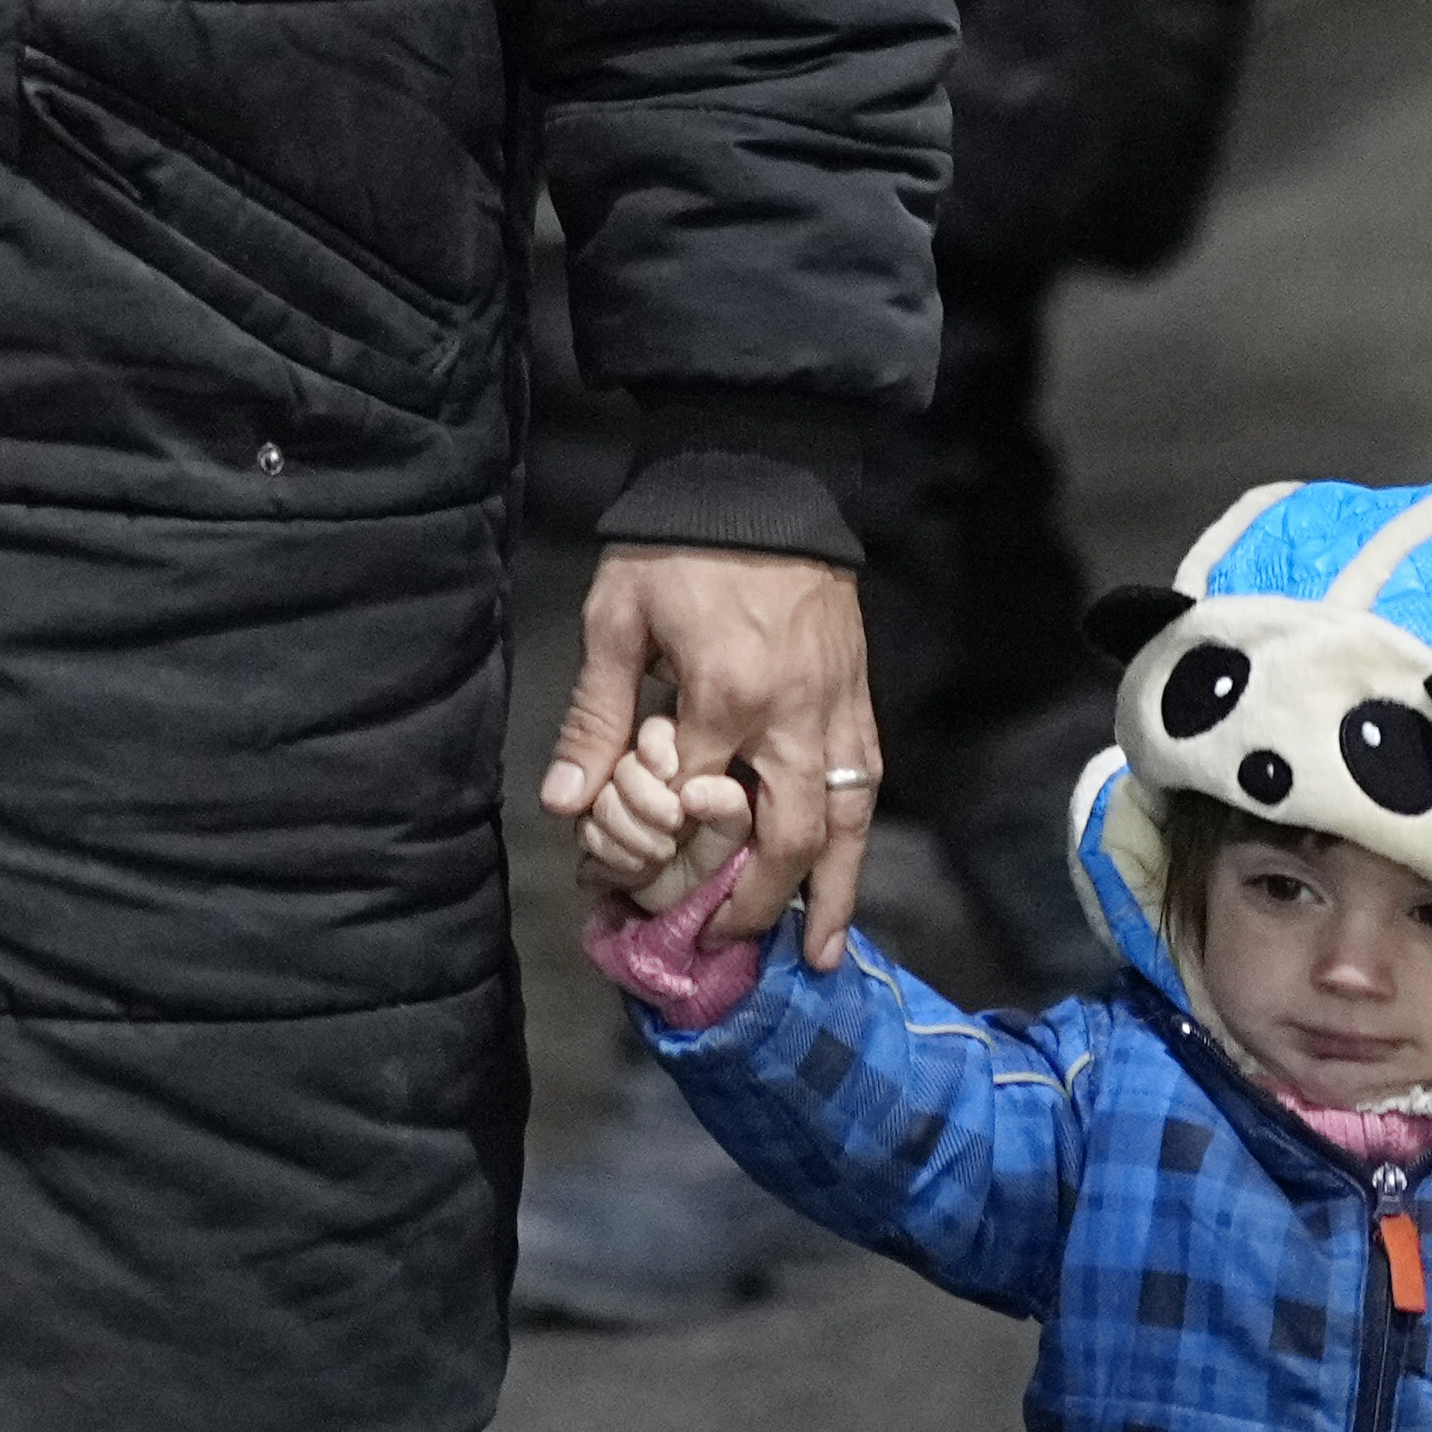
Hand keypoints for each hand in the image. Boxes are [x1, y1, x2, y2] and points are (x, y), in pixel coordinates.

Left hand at [542, 544, 879, 960]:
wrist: (758, 477)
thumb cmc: (676, 545)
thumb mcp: (617, 620)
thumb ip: (595, 716)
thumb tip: (565, 804)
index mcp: (727, 696)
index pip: (695, 811)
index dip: (660, 856)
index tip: (626, 887)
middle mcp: (793, 716)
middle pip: (787, 839)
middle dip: (755, 904)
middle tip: (723, 947)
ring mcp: (836, 708)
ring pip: (846, 822)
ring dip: (830, 894)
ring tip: (817, 954)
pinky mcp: (858, 695)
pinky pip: (866, 784)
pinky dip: (854, 840)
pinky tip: (843, 875)